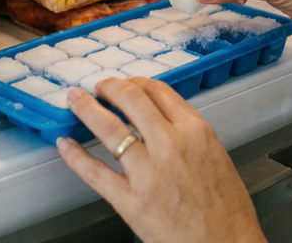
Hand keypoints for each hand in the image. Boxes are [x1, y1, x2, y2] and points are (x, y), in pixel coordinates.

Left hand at [57, 79, 264, 242]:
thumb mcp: (216, 156)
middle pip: (132, 99)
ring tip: (77, 101)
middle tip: (100, 87)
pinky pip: (94, 172)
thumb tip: (163, 125)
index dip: (137, 82)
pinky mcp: (129, 200)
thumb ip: (189, 137)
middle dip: (110, 87)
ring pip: (109, 127)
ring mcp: (148, 172)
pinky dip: (75, 156)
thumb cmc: (227, 209)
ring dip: (87, 108)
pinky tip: (65, 145)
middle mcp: (171, 144)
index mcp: (197, 131)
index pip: (159, 91)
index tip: (128, 83)